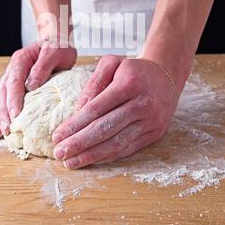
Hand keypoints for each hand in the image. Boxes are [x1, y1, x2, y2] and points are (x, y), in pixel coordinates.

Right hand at [0, 42, 76, 137]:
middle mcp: (13, 70)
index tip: (15, 116)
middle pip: (4, 93)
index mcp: (20, 61)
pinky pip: (7, 100)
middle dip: (3, 113)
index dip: (13, 100)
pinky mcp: (18, 86)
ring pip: (2, 98)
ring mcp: (13, 78)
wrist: (57, 40)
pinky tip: (2, 126)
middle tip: (6, 130)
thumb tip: (30, 86)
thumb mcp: (54, 54)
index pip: (14, 82)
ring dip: (0, 116)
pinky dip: (4, 113)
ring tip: (0, 133)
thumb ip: (42, 68)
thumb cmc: (58, 47)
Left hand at [52, 55, 179, 168]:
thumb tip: (78, 109)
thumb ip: (93, 83)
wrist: (167, 76)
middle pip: (105, 129)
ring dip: (92, 155)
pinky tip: (92, 159)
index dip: (74, 125)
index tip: (57, 136)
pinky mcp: (155, 133)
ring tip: (72, 162)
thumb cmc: (134, 70)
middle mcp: (142, 103)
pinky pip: (128, 148)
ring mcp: (150, 121)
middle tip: (59, 153)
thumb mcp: (112, 63)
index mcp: (128, 83)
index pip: (96, 109)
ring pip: (117, 143)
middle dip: (79, 143)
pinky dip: (108, 156)